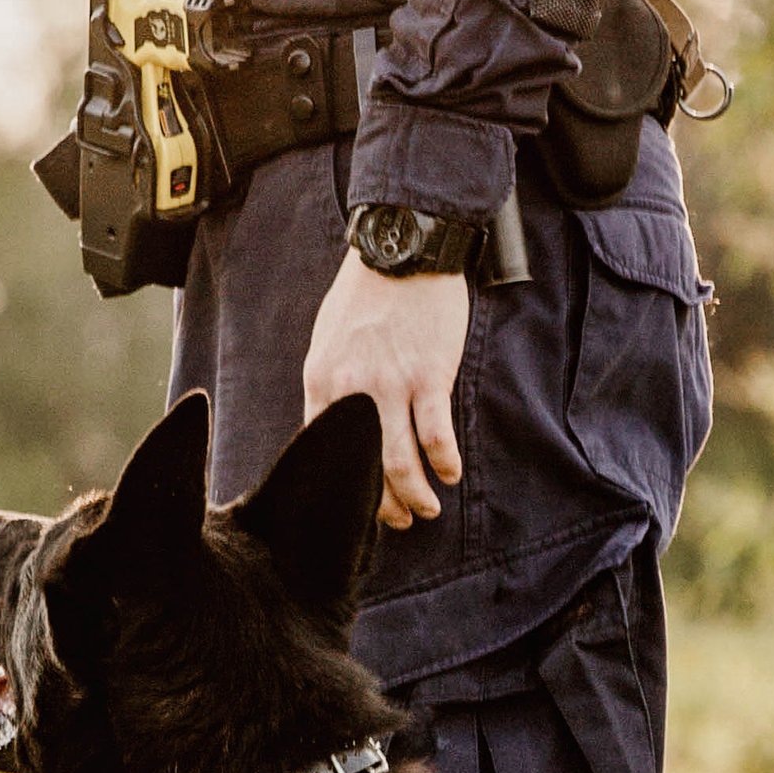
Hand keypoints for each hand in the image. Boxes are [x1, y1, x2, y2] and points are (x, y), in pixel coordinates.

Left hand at [301, 253, 468, 529]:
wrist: (403, 251)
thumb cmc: (365, 293)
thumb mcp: (328, 338)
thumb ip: (331, 381)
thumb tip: (336, 420)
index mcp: (322, 381)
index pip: (325, 450)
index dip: (343, 484)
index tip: (358, 502)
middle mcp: (352, 390)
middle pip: (365, 468)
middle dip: (383, 506)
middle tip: (398, 521)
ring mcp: (391, 386)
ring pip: (401, 463)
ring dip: (416, 496)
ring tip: (427, 509)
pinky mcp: (429, 376)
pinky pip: (436, 435)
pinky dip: (445, 463)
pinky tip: (451, 473)